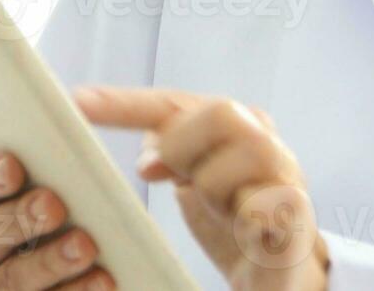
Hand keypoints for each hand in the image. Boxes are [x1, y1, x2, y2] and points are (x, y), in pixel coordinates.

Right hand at [0, 151, 112, 290]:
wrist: (67, 267)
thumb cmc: (55, 214)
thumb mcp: (44, 186)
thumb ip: (53, 159)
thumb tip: (85, 104)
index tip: (13, 166)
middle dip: (18, 220)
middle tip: (53, 204)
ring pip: (10, 280)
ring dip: (48, 262)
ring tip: (85, 245)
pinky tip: (103, 278)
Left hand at [73, 86, 328, 290]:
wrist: (281, 269)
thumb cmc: (233, 220)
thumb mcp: (195, 178)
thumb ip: (172, 152)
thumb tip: (150, 149)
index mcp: (235, 128)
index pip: (176, 103)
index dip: (126, 103)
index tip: (79, 104)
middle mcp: (266, 144)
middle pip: (220, 111)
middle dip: (181, 146)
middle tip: (167, 178)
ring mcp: (285, 177)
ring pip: (249, 151)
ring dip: (214, 187)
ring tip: (219, 210)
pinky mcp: (295, 218)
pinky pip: (271, 203)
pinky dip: (251, 214)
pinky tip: (245, 227)